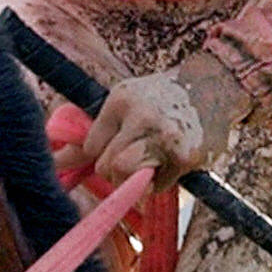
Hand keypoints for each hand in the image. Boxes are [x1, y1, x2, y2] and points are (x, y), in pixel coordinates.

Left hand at [50, 50, 249, 191]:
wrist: (216, 85)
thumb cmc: (163, 99)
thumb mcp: (127, 101)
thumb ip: (93, 134)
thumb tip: (54, 163)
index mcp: (122, 99)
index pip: (91, 147)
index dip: (103, 152)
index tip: (121, 142)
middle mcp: (141, 116)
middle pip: (106, 166)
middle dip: (116, 170)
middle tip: (136, 156)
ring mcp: (164, 137)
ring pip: (127, 176)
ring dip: (134, 179)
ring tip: (150, 161)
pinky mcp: (185, 156)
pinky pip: (156, 186)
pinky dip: (160, 181)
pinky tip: (172, 161)